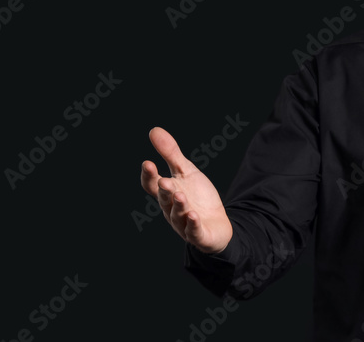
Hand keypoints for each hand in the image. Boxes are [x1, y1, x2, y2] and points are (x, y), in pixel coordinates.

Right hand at [140, 127, 232, 253]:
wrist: (216, 223)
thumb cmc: (197, 196)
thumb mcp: (186, 171)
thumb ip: (170, 154)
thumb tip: (154, 130)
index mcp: (167, 193)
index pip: (152, 185)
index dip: (149, 176)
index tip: (147, 163)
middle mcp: (172, 209)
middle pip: (165, 200)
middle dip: (165, 191)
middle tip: (165, 182)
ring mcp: (183, 223)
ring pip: (178, 215)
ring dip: (179, 206)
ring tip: (180, 195)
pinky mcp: (198, 234)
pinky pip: (193, 231)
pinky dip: (192, 224)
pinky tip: (193, 215)